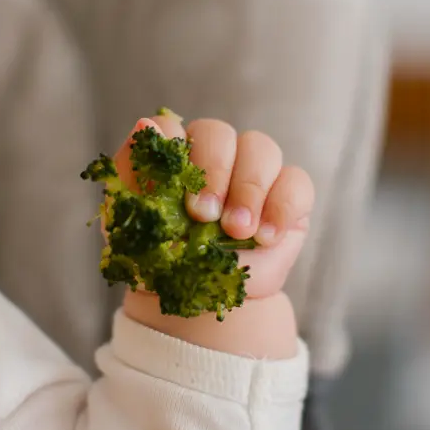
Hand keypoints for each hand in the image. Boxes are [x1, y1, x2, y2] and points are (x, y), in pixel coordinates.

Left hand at [113, 113, 313, 358]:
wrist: (201, 306)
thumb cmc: (163, 262)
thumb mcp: (134, 225)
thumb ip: (133, 172)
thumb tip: (145, 123)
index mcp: (171, 156)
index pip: (170, 127)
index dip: (171, 150)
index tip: (173, 190)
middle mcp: (214, 154)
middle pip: (219, 133)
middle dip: (214, 173)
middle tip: (205, 217)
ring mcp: (254, 171)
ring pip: (261, 149)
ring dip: (249, 189)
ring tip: (238, 231)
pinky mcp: (287, 195)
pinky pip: (296, 183)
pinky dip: (282, 207)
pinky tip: (266, 236)